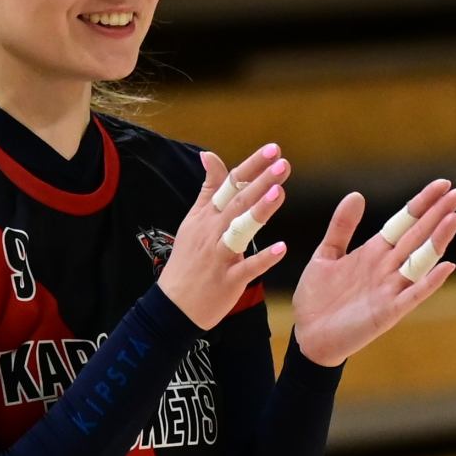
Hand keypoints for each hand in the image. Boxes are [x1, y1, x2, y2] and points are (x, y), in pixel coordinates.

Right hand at [156, 141, 290, 329]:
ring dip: (259, 211)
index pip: (229, 184)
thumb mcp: (193, 221)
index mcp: (206, 217)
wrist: (172, 306)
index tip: (272, 149)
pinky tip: (281, 248)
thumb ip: (208, 189)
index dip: (251, 166)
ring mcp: (219, 256)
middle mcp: (211, 232)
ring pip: (239, 230)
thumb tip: (209, 155)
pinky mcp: (227, 281)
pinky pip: (246, 269)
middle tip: (283, 164)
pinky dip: (263, 259)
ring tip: (279, 192)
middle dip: (260, 181)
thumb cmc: (187, 262)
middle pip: (237, 202)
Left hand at [291, 179, 455, 366]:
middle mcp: (387, 268)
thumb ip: (341, 227)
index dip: (422, 203)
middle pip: (418, 235)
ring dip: (438, 240)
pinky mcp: (387, 312)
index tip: (443, 183)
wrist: (307, 336)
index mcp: (374, 252)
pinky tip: (446, 266)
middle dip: (438, 214)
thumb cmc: (317, 299)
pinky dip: (430, 281)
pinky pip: (413, 295)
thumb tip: (356, 194)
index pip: (404, 222)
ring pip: (420, 260)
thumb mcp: (325, 255)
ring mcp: (390, 290)